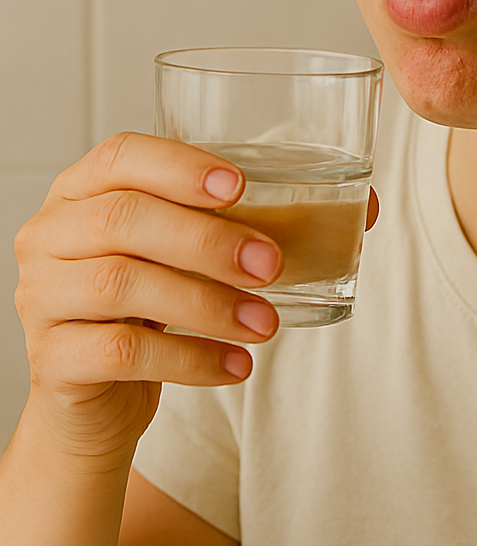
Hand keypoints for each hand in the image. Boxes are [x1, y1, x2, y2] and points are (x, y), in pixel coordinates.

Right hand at [13, 132, 288, 466]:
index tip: (241, 186)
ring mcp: (42, 294)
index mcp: (88, 188)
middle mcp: (54, 231)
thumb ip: (267, 221)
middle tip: (273, 265)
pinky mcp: (53, 357)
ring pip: (123, 284)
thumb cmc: (161, 298)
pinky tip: (238, 365)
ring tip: (267, 323)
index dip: (180, 166)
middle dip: (210, 240)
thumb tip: (364, 207)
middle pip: (124, 218)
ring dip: (209, 303)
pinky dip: (191, 359)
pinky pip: (121, 352)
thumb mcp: (200, 252)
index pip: (122, 155)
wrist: (103, 390)